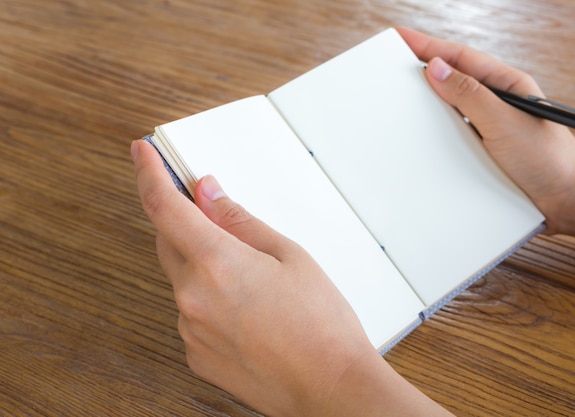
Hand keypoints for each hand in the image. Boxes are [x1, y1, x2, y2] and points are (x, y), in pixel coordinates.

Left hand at [131, 140, 453, 416]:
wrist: (331, 386)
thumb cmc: (321, 326)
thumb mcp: (289, 255)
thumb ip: (240, 221)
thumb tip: (209, 194)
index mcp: (217, 263)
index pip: (165, 206)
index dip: (149, 173)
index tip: (142, 154)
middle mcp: (194, 297)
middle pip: (169, 240)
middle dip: (185, 222)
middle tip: (213, 214)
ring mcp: (192, 329)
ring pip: (182, 278)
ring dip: (203, 264)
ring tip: (253, 279)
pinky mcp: (197, 354)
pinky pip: (192, 312)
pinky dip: (208, 299)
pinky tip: (247, 308)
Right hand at [397, 28, 574, 253]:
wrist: (568, 199)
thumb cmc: (548, 159)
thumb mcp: (503, 122)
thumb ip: (469, 94)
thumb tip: (436, 68)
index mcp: (507, 85)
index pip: (461, 58)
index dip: (428, 45)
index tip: (401, 37)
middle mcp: (498, 102)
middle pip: (454, 78)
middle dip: (424, 68)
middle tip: (393, 62)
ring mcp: (491, 125)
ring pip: (452, 106)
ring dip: (429, 100)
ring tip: (403, 93)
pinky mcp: (486, 149)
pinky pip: (454, 132)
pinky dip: (437, 129)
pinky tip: (423, 132)